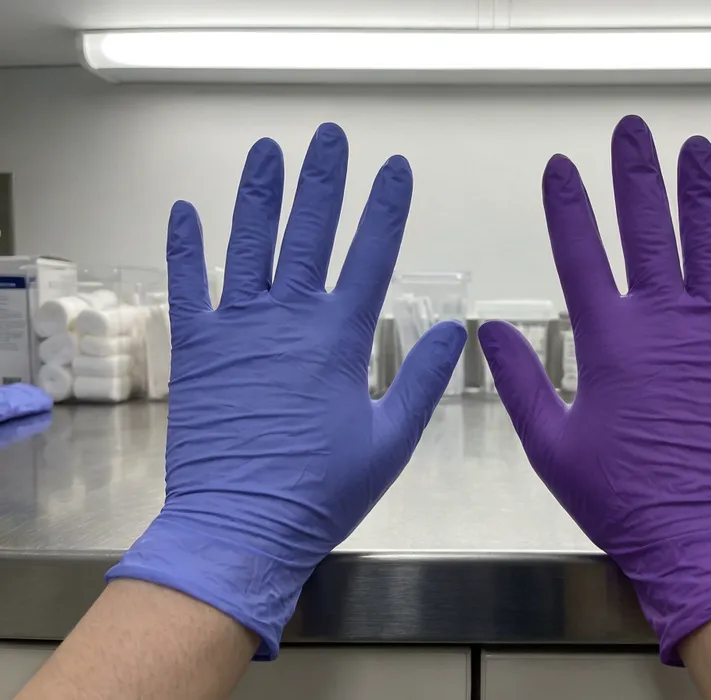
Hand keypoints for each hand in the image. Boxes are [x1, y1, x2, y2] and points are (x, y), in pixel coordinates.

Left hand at [108, 124, 465, 658]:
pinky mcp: (197, 348)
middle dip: (324, 181)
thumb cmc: (322, 490)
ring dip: (261, 194)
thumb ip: (423, 379)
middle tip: (330, 136)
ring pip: (250, 245)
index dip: (386, 208)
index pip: (371, 256)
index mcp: (339, 339)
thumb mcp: (391, 439)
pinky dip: (186, 248)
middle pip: (310, 234)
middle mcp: (288, 319)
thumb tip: (457, 330)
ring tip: (268, 149)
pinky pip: (189, 286)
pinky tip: (185, 211)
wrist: (243, 525)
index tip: (395, 168)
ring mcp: (238, 329)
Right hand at [479, 115, 710, 664]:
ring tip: (695, 149)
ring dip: (701, 193)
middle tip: (632, 131)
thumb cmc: (623, 497)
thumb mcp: (551, 445)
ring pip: (710, 244)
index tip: (559, 167)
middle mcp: (664, 321)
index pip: (580, 255)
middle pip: (647, 231)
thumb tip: (490, 331)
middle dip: (635, 176)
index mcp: (609, 341)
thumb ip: (520, 383)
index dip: (567, 207)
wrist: (705, 534)